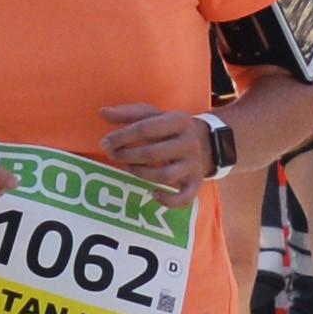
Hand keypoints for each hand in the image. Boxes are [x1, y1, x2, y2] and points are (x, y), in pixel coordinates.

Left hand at [96, 100, 210, 188]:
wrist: (210, 142)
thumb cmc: (173, 128)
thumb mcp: (155, 114)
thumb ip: (128, 113)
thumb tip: (102, 112)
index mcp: (178, 121)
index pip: (145, 129)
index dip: (122, 137)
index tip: (105, 142)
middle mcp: (189, 143)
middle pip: (153, 154)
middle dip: (127, 156)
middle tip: (113, 155)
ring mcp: (193, 165)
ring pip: (164, 176)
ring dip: (141, 174)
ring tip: (128, 167)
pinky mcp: (196, 183)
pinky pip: (184, 198)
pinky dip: (168, 201)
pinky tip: (153, 194)